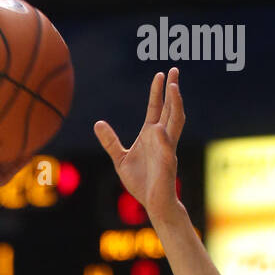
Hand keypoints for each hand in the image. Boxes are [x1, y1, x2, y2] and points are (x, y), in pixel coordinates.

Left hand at [94, 68, 184, 224]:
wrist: (153, 203)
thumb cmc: (140, 182)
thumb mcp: (119, 159)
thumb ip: (110, 141)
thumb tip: (98, 123)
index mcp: (151, 135)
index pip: (157, 108)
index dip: (158, 92)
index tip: (159, 75)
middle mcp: (162, 138)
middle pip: (171, 109)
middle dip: (173, 90)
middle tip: (174, 70)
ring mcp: (167, 149)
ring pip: (175, 122)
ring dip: (176, 105)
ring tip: (174, 88)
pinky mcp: (168, 164)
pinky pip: (167, 148)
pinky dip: (163, 138)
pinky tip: (158, 129)